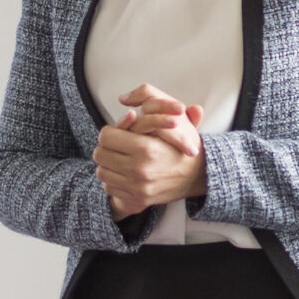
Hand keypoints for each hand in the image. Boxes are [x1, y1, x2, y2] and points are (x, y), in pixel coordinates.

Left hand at [96, 85, 205, 216]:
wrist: (198, 176)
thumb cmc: (183, 145)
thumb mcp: (172, 120)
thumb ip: (151, 104)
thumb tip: (124, 98)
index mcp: (146, 148)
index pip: (106, 137)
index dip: (109, 132)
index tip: (116, 132)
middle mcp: (140, 170)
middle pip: (100, 155)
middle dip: (106, 147)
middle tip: (115, 145)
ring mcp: (138, 187)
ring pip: (101, 172)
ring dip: (107, 165)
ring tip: (118, 158)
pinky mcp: (138, 200)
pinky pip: (110, 188)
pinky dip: (113, 181)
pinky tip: (123, 173)